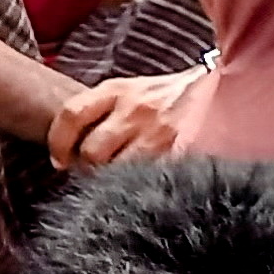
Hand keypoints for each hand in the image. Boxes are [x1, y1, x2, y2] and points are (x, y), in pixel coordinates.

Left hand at [49, 66, 207, 169]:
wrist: (215, 89)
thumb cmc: (163, 95)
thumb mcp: (128, 89)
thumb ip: (99, 109)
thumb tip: (68, 144)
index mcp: (115, 90)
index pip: (71, 114)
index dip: (57, 142)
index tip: (58, 160)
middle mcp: (134, 109)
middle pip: (92, 150)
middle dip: (85, 167)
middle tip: (88, 174)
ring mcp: (159, 132)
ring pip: (118, 169)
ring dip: (110, 179)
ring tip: (114, 180)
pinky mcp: (181, 152)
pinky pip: (148, 177)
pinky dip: (139, 184)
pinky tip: (140, 184)